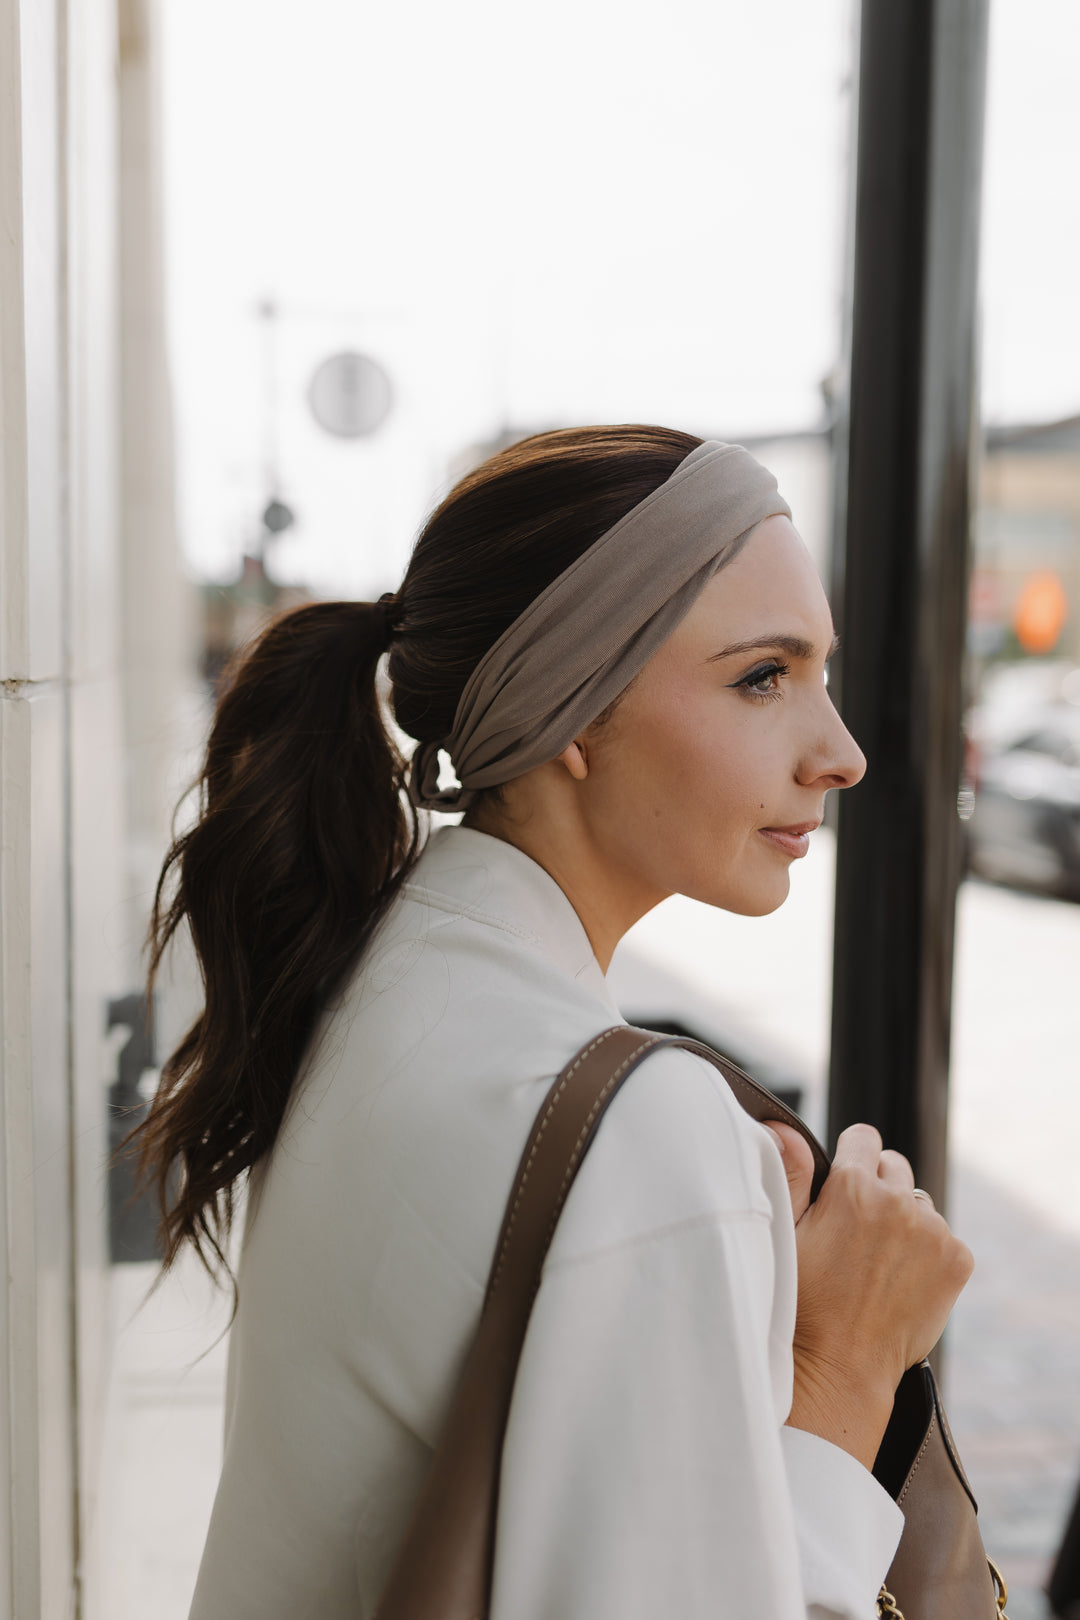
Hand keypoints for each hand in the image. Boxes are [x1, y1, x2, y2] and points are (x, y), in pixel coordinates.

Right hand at [774, 1123, 973, 1469]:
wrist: (839, 1370)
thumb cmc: (800, 1304)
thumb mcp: (783, 1233)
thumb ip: (790, 1172)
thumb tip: (787, 1128)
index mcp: (853, 1187)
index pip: (863, 1136)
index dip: (848, 1158)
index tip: (840, 1188)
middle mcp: (899, 1201)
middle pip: (894, 1166)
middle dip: (876, 1187)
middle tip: (854, 1232)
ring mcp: (934, 1231)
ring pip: (920, 1203)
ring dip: (904, 1220)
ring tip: (876, 1261)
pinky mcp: (957, 1261)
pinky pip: (945, 1236)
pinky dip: (928, 1251)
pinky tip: (901, 1279)